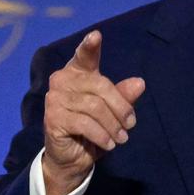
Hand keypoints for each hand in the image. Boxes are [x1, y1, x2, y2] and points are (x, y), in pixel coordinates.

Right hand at [40, 30, 145, 194]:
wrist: (72, 158)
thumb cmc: (92, 130)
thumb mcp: (113, 113)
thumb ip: (124, 97)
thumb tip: (140, 83)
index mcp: (77, 73)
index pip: (84, 56)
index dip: (90, 46)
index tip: (96, 36)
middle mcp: (62, 80)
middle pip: (100, 86)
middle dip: (121, 107)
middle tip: (130, 125)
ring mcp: (54, 98)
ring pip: (95, 107)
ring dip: (113, 125)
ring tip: (121, 138)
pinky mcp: (53, 117)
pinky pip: (85, 123)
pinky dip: (102, 135)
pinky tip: (109, 143)